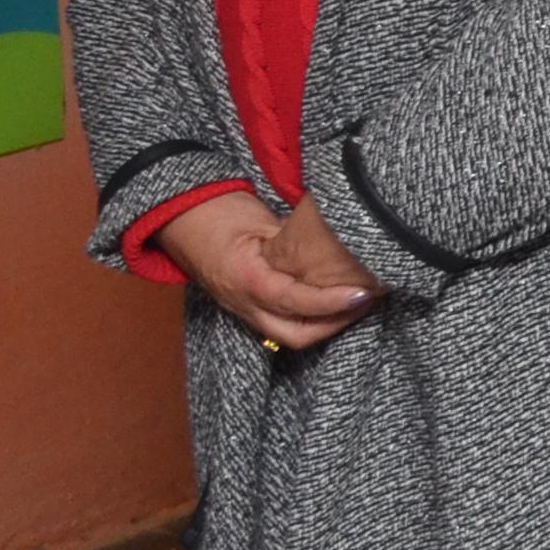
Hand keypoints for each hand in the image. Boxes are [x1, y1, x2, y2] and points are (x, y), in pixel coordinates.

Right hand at [156, 192, 374, 351]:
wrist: (182, 218)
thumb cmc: (221, 214)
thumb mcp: (261, 223)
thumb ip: (295, 242)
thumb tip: (339, 247)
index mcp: (246, 279)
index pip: (294, 301)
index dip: (331, 302)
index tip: (362, 293)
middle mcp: (244, 304)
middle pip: (296, 335)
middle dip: (335, 324)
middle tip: (367, 300)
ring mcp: (244, 311)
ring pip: (291, 336)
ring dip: (327, 325)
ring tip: (357, 303)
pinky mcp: (248, 310)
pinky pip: (283, 325)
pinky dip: (312, 319)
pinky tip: (335, 304)